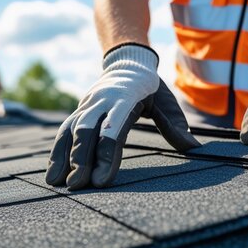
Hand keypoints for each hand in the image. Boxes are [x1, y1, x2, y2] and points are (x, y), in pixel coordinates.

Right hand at [46, 44, 199, 189]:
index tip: (102, 181)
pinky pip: (64, 129)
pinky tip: (53, 171)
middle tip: (78, 185)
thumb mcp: (166, 100)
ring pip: (71, 130)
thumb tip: (195, 149)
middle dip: (81, 159)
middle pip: (87, 131)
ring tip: (56, 182)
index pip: (113, 130)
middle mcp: (102, 101)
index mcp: (125, 99)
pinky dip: (57, 149)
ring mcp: (88, 104)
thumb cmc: (150, 86)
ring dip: (62, 156)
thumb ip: (175, 124)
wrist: (127, 61)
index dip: (106, 156)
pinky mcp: (79, 109)